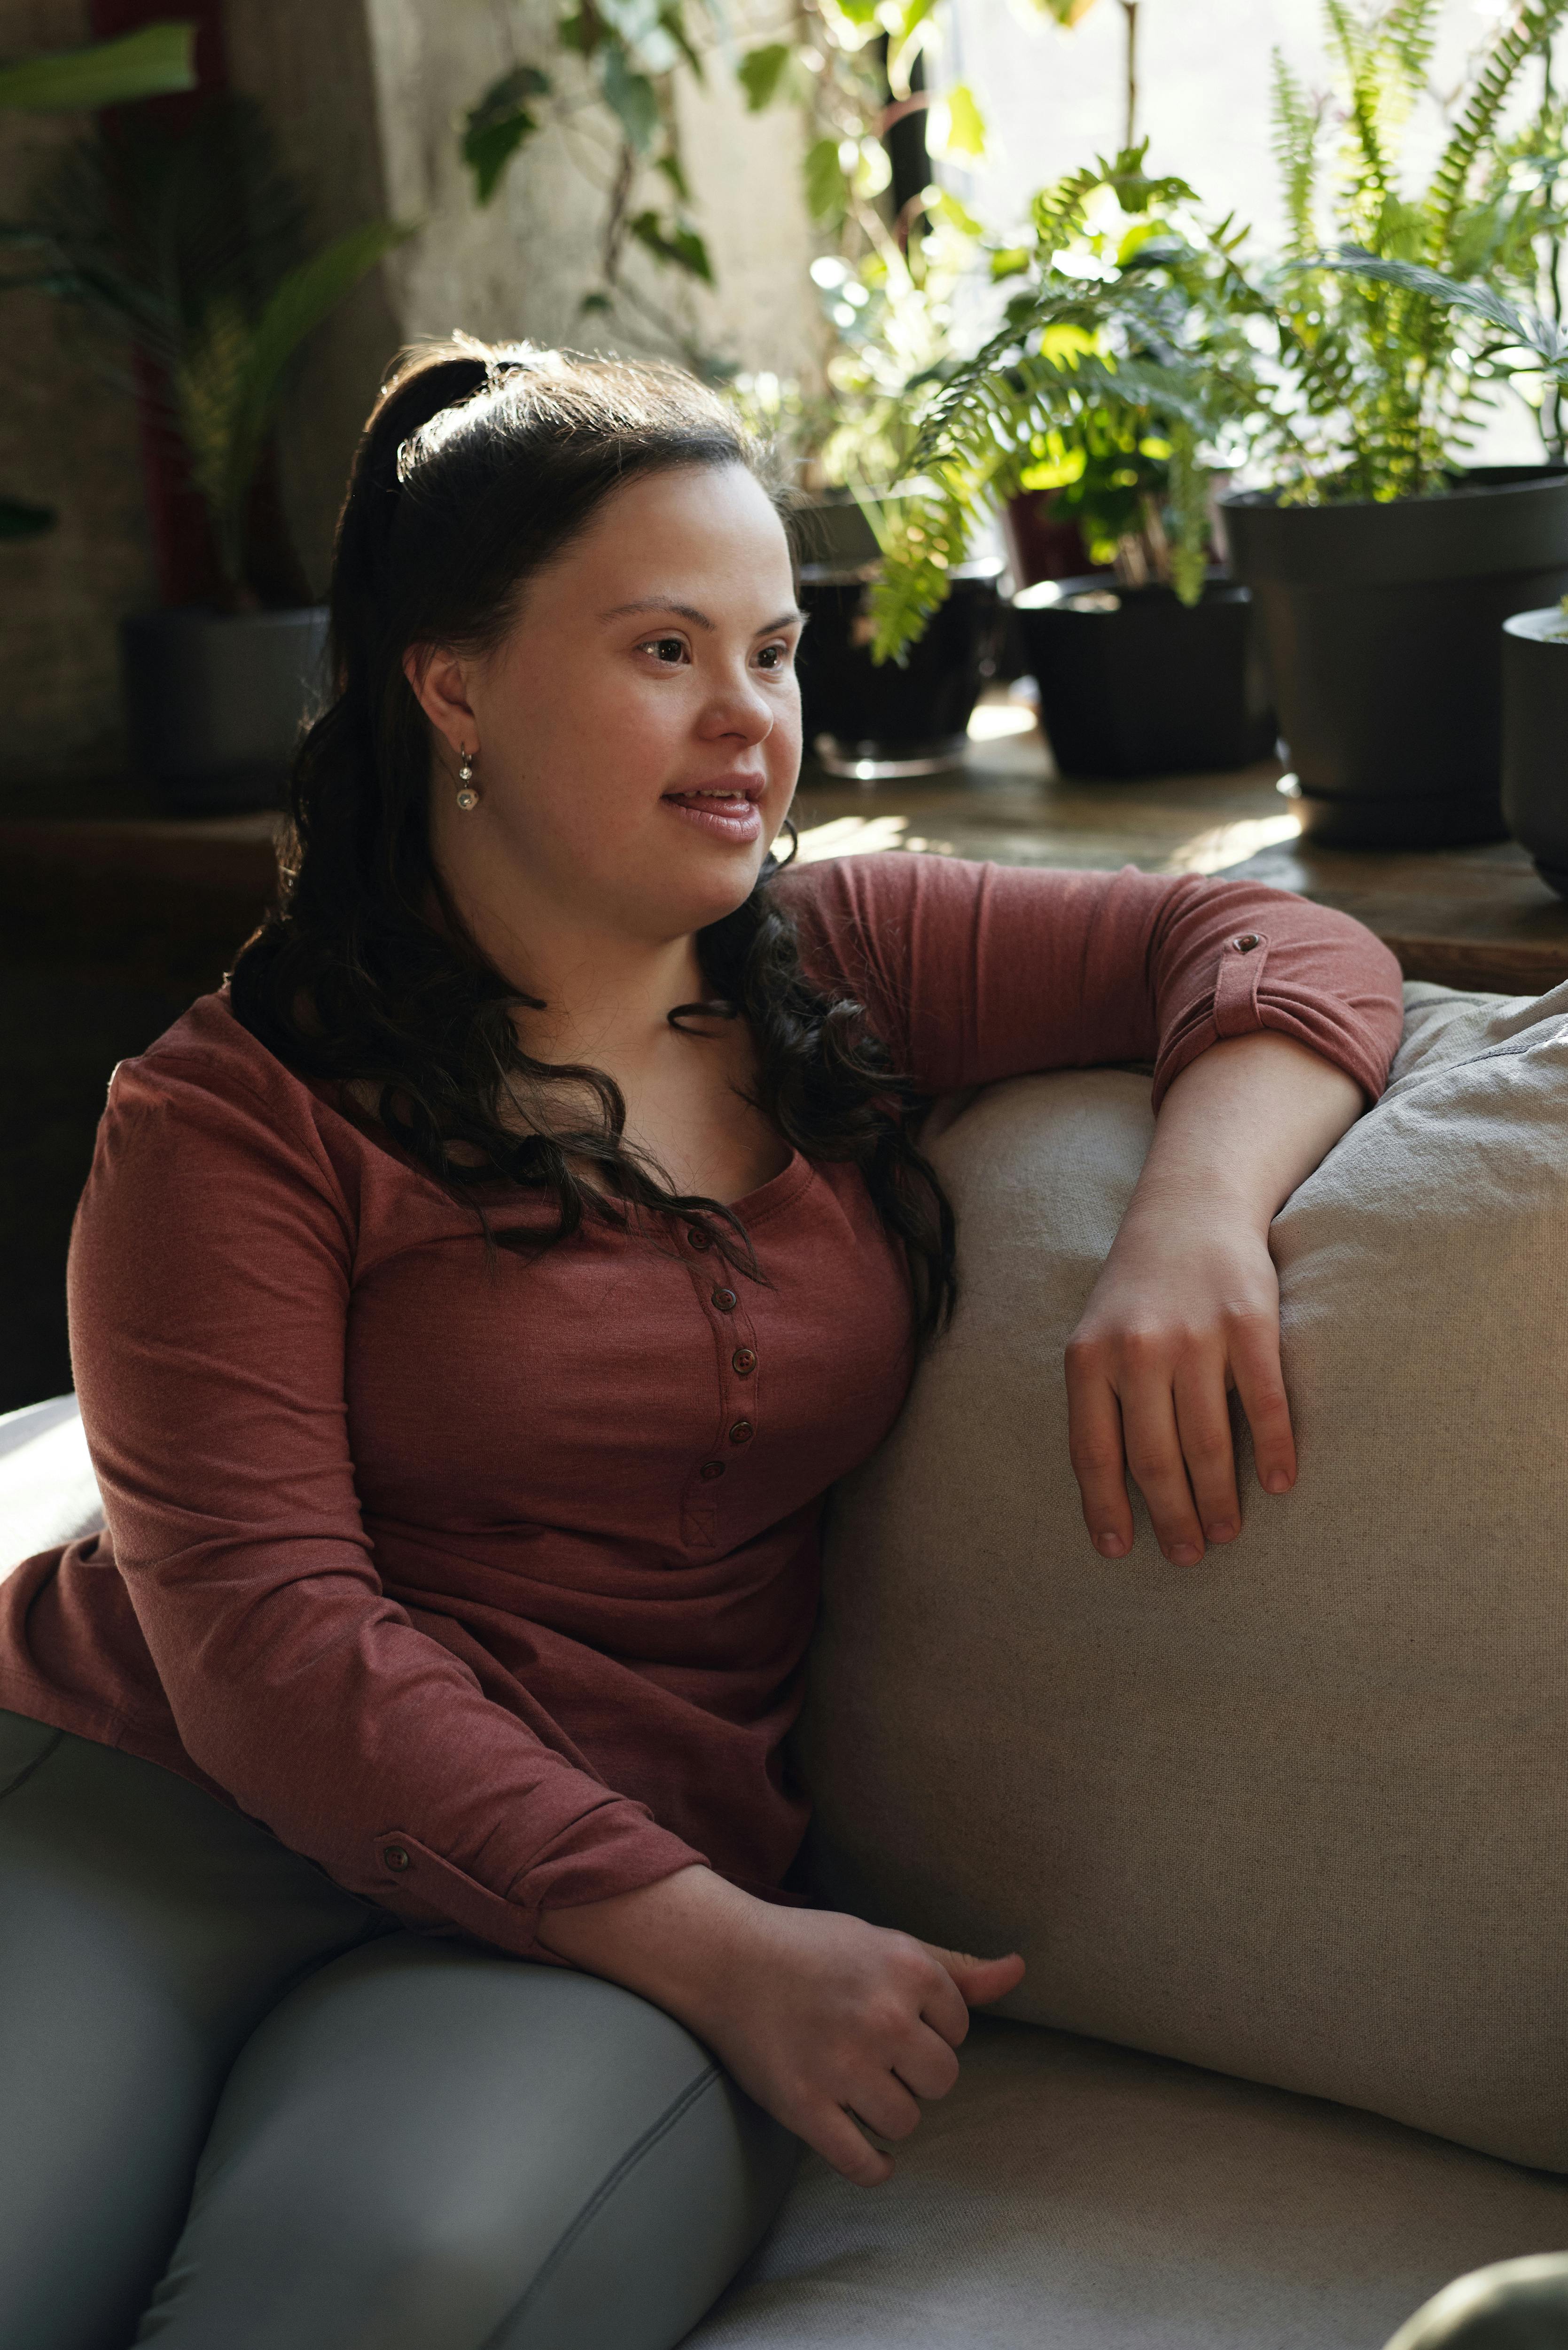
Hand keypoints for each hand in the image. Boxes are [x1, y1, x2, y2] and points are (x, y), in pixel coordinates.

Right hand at [536, 1865, 1023, 2184]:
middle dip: (915, 2071)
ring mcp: (843, 2066)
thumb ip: (955, 1967)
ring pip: (907, 2121)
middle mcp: (883, 2017)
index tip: (891, 2014)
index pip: (959, 2028)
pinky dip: (874, 2167)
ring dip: (889, 2112)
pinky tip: (870, 2154)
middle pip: (942, 2080)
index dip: (929, 2025)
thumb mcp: (887, 1942)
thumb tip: (1018, 1971)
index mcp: (907, 1969)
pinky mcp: (805, 2106)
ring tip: (857, 2084)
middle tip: (875, 2052)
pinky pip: (864, 2164)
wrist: (725, 1958)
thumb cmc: (812, 1949)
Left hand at [1065, 1204, 1294, 1564]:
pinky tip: (1278, 1484)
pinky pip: (1263, 1404)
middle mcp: (1137, 1351)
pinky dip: (1273, 1450)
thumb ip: (1098, 1400)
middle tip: (1188, 1554)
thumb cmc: (1138, 1289)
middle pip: (1153, 1458)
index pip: (1093, 1453)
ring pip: (1206, 1443)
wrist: (1190, 1210)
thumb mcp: (1097, 1337)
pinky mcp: (1249, 1325)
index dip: (1105, 1508)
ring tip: (1225, 1532)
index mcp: (1089, 1359)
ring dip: (1217, 1498)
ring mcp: (1194, 1337)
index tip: (1118, 1551)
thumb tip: (1108, 1489)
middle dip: (1170, 1516)